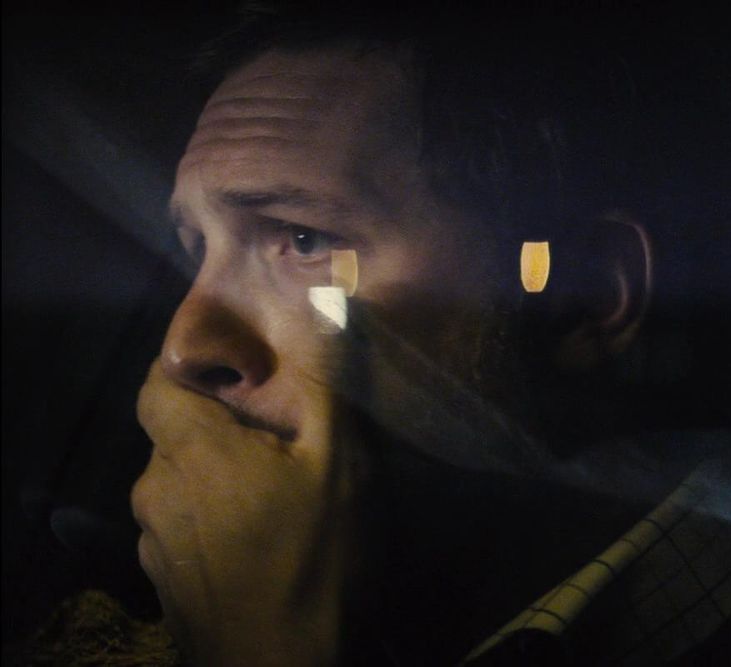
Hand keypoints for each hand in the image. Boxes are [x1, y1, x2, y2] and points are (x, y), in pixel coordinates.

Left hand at [132, 316, 362, 664]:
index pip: (157, 382)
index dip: (189, 367)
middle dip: (220, 429)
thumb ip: (327, 385)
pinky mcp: (164, 582)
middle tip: (280, 439)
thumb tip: (329, 305)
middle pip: (175, 436)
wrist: (277, 665)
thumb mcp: (339, 466)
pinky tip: (261, 543)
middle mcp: (155, 488)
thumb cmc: (311, 559)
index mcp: (190, 448)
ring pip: (180, 486)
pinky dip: (214, 524)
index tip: (238, 370)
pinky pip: (184, 531)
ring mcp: (154, 541)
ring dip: (218, 481)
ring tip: (277, 496)